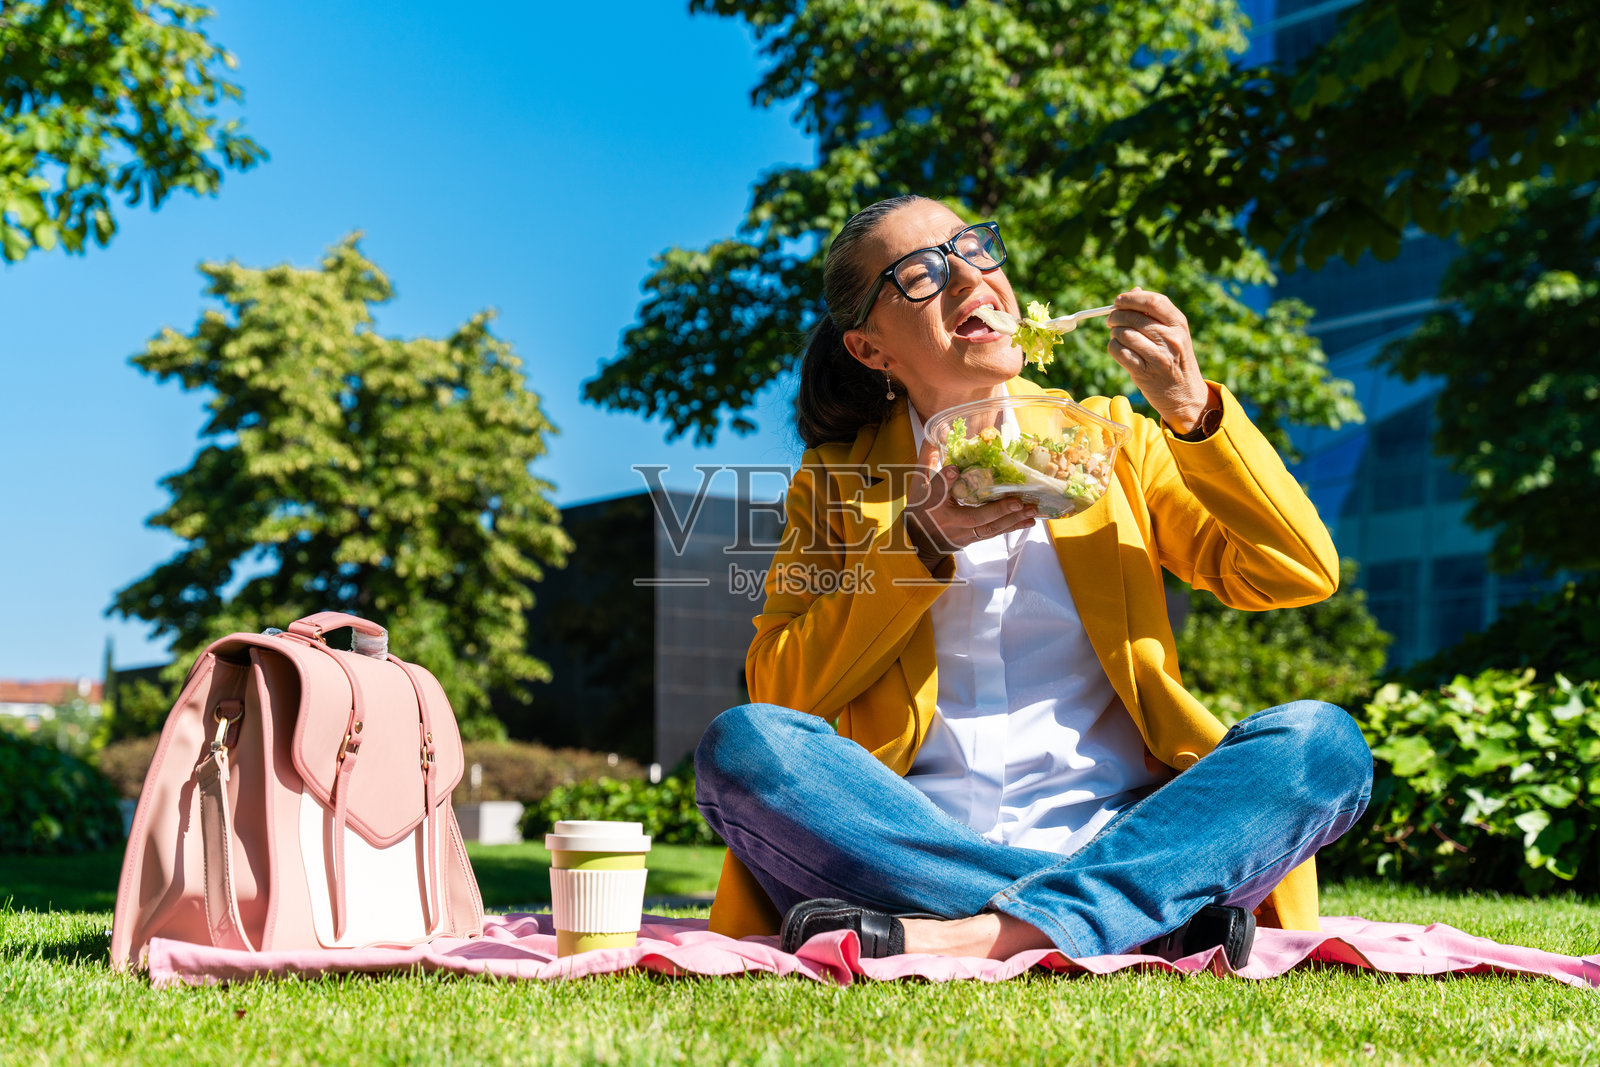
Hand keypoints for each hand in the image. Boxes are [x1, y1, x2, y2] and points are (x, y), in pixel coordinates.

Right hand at [903, 436, 1037, 567]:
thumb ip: (927, 461)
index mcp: (934, 506)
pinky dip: (1012, 526)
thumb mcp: (918, 486)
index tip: (955, 469)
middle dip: (998, 510)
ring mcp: (965, 533)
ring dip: (1012, 520)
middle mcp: (951, 523)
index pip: (938, 491)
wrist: (919, 543)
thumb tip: (938, 434)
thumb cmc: (920, 511)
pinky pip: (994, 533)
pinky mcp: (974, 538)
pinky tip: (1028, 521)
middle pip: (976, 518)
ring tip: (1031, 510)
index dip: (946, 480)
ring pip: (990, 529)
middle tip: (1018, 502)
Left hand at [1106, 288, 1209, 432]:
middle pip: (1134, 317)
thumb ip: (1154, 313)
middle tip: (1111, 320)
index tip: (1118, 300)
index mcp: (1179, 324)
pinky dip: (1113, 347)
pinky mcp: (1144, 372)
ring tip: (1118, 336)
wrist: (1186, 395)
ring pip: (1124, 333)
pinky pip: (1119, 352)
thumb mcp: (1174, 333)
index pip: (1153, 300)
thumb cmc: (1175, 359)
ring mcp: (1158, 356)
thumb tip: (1132, 291)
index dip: (1131, 298)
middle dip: (1115, 316)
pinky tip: (1118, 349)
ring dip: (1114, 333)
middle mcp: (1170, 338)